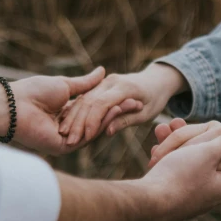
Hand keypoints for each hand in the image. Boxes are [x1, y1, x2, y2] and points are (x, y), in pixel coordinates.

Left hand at [9, 67, 141, 154]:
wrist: (15, 105)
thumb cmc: (34, 91)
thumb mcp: (66, 85)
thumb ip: (86, 84)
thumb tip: (102, 71)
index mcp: (67, 114)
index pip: (95, 111)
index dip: (113, 103)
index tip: (131, 96)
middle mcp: (69, 129)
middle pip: (99, 122)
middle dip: (119, 111)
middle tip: (139, 102)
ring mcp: (67, 140)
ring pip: (96, 130)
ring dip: (114, 117)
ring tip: (132, 105)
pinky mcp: (63, 148)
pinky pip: (87, 137)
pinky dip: (101, 125)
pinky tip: (115, 113)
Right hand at [58, 63, 187, 145]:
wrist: (156, 80)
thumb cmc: (155, 99)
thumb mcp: (146, 113)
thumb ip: (126, 120)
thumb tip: (108, 132)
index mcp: (125, 87)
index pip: (102, 104)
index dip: (92, 121)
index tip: (85, 137)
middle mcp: (111, 81)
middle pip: (89, 101)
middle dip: (78, 122)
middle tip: (69, 141)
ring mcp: (103, 81)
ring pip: (83, 99)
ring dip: (73, 117)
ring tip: (64, 134)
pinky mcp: (99, 84)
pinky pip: (84, 97)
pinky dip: (75, 110)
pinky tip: (66, 124)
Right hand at [141, 125, 220, 220]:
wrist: (148, 205)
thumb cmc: (179, 176)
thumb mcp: (208, 153)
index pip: (217, 153)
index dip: (199, 138)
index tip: (181, 126)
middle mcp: (208, 196)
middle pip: (197, 158)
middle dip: (181, 140)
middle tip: (166, 127)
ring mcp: (189, 200)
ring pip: (181, 166)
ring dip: (170, 148)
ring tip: (158, 133)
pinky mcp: (172, 203)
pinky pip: (171, 177)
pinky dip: (163, 163)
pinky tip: (154, 155)